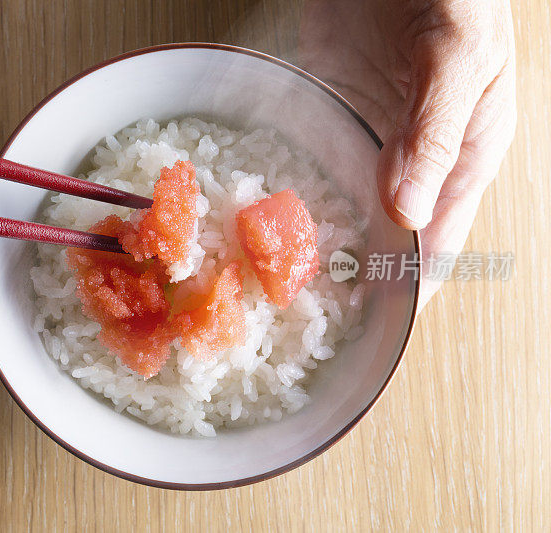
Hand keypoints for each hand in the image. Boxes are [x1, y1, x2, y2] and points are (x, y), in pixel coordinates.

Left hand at [298, 0, 516, 309]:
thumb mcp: (457, 59)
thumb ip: (434, 133)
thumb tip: (405, 210)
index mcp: (465, 158)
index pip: (439, 244)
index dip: (410, 287)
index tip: (376, 325)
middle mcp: (417, 159)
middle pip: (387, 237)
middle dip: (356, 276)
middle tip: (313, 314)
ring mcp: (372, 138)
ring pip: (347, 208)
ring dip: (320, 242)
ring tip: (281, 279)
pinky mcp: (334, 115)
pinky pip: (315, 165)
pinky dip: (297, 196)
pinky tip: (268, 220)